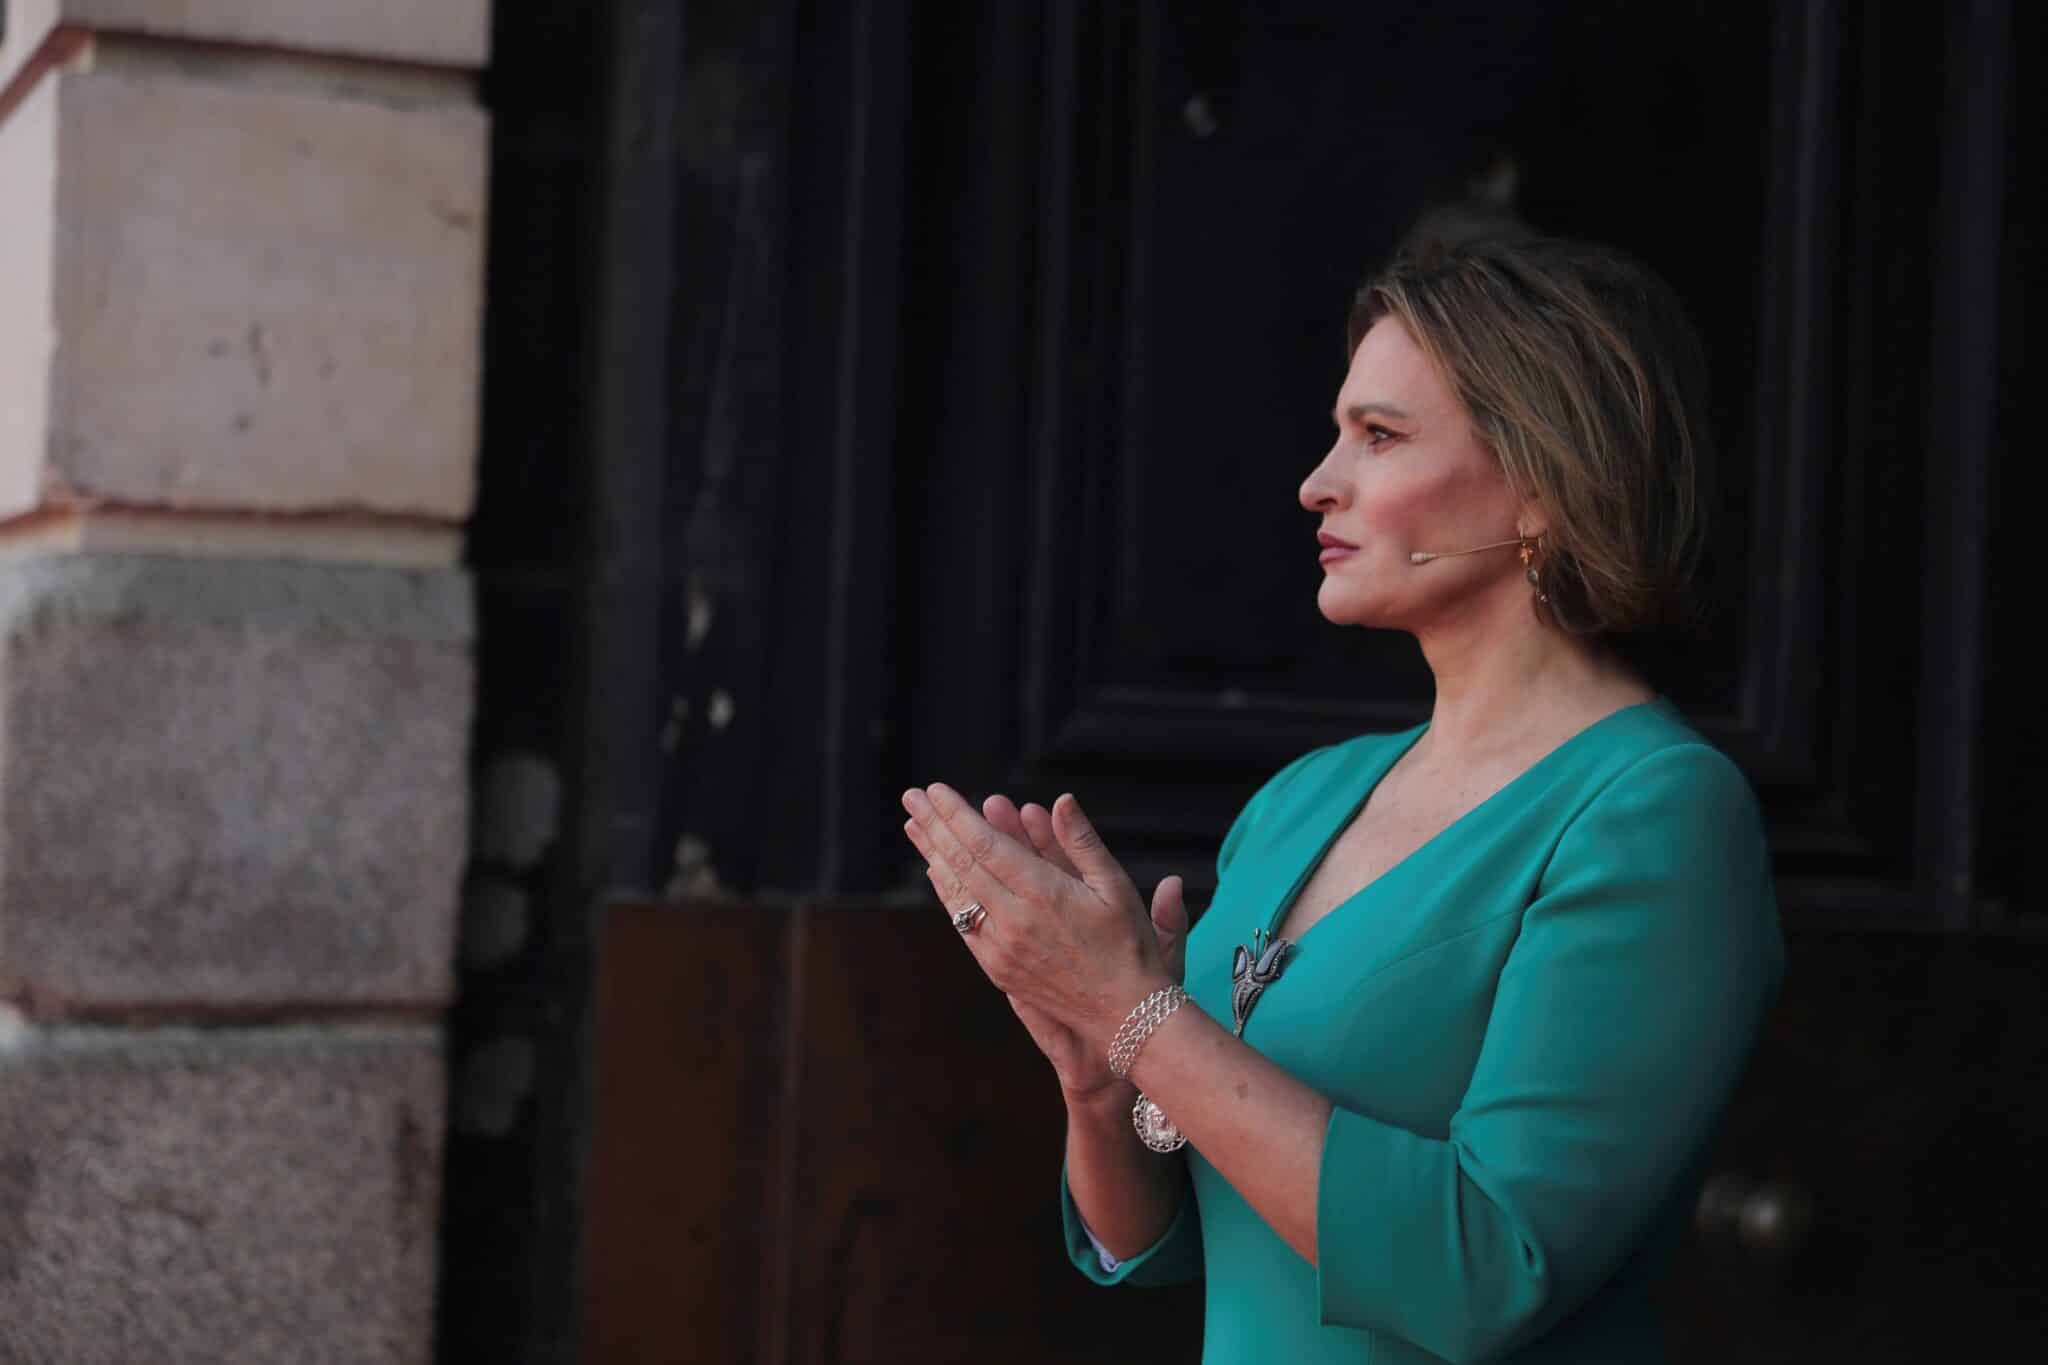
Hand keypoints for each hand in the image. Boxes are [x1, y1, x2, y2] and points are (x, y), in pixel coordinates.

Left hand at [900, 784, 1184, 1099]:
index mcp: (1042, 893)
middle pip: (961, 863)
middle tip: (912, 797)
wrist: (1123, 1013)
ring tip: (914, 826)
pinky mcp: (997, 969)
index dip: (956, 815)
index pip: (985, 844)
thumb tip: (1061, 800)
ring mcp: (1000, 948)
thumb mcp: (1115, 886)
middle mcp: (1013, 920)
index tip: (936, 791)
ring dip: (932, 855)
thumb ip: (1081, 842)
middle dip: (934, 826)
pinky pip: (963, 923)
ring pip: (956, 893)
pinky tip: (938, 871)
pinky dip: (947, 892)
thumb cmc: (1128, 944)